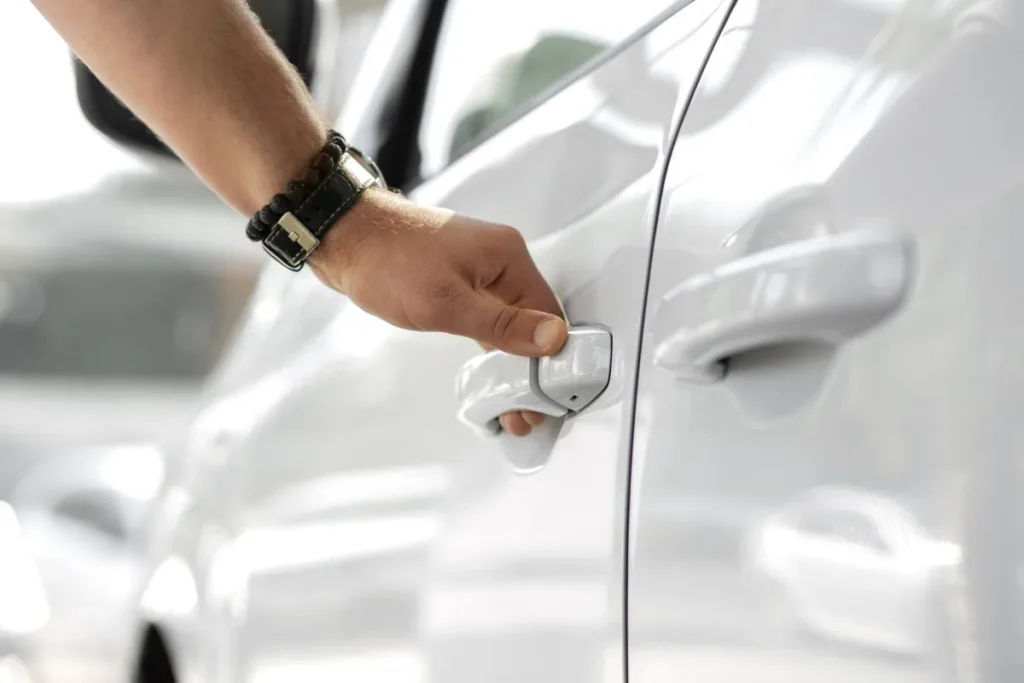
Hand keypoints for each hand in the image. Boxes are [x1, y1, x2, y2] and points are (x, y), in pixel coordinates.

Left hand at [309, 188, 567, 435]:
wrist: (344, 236)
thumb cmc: (389, 261)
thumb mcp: (447, 303)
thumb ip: (502, 326)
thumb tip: (554, 338)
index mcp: (508, 256)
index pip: (548, 314)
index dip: (551, 359)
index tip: (547, 397)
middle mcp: (500, 260)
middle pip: (533, 321)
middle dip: (532, 369)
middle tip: (526, 413)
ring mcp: (479, 270)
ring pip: (510, 322)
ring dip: (512, 362)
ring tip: (512, 406)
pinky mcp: (459, 280)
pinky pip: (489, 317)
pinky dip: (492, 346)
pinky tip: (493, 374)